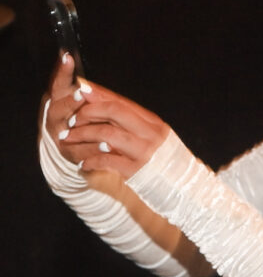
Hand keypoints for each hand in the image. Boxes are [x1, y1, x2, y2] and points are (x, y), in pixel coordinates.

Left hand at [45, 53, 169, 178]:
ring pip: (107, 134)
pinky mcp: (136, 170)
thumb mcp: (153, 137)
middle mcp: (150, 134)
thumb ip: (134, 123)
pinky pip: (107, 160)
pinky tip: (83, 164)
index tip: (80, 90)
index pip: (122, 102)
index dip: (99, 95)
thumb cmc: (163, 160)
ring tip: (67, 138)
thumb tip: (105, 105)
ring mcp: (144, 152)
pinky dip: (91, 161)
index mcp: (153, 123)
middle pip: (114, 111)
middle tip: (71, 120)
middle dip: (88, 112)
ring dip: (83, 134)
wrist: (182, 186)